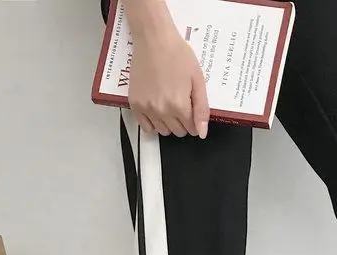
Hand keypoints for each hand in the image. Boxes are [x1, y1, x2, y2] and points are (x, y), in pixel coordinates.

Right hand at [127, 15, 209, 137]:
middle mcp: (161, 110)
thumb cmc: (177, 55)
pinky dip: (153, 124)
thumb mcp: (198, 80)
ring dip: (169, 124)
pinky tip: (157, 112)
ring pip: (163, 131)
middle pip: (178, 131)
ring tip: (169, 105)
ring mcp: (146, 108)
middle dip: (183, 122)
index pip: (192, 129)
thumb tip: (202, 133)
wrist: (154, 39)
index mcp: (179, 105)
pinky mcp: (135, 104)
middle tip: (181, 104)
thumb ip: (201, 109)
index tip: (192, 109)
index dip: (195, 121)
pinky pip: (145, 127)